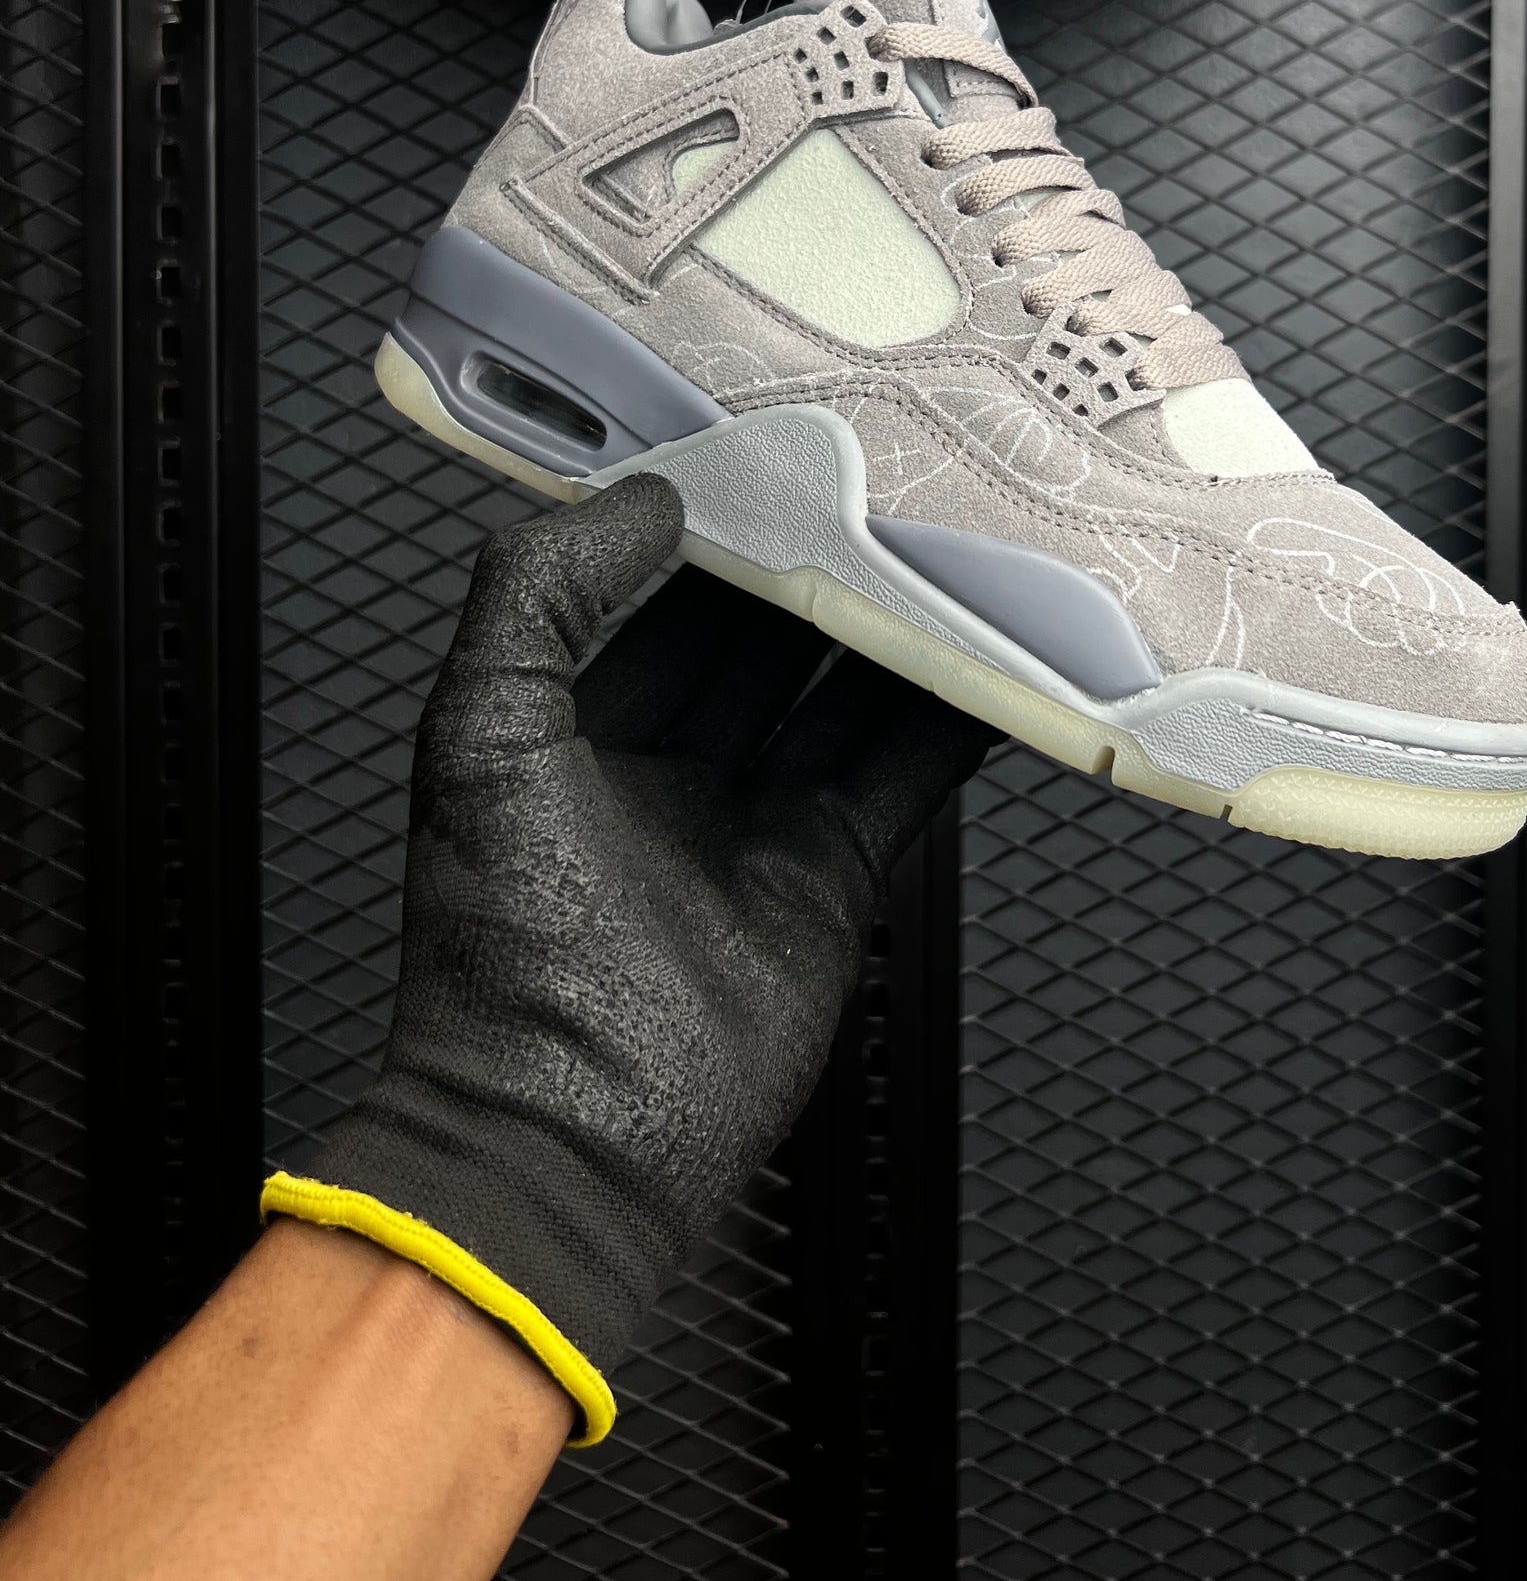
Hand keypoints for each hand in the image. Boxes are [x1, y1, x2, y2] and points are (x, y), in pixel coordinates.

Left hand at [264, 476, 989, 1443]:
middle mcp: (665, 764)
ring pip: (840, 690)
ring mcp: (753, 821)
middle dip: (811, 558)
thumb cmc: (501, 952)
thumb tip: (641, 500)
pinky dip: (952, 720)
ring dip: (891, 624)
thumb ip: (539, 592)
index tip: (764, 447)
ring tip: (948, 547)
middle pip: (759, 630)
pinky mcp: (828, 877)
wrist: (572, 1133)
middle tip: (878, 479)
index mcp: (570, 723)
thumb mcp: (480, 731)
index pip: (651, 588)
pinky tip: (992, 662)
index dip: (706, 516)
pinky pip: (903, 775)